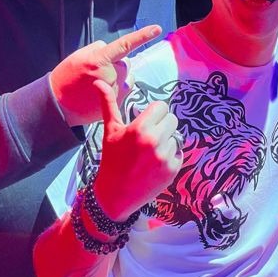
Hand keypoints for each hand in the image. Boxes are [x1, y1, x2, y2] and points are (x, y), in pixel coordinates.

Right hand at [49, 26, 161, 125]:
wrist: (57, 104)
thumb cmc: (67, 77)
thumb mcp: (79, 55)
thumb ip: (99, 49)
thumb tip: (115, 50)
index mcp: (99, 60)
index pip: (125, 45)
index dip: (142, 36)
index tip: (157, 29)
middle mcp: (109, 75)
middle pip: (125, 63)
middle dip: (117, 65)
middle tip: (97, 73)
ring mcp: (114, 90)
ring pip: (126, 77)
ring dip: (118, 78)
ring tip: (98, 85)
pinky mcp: (116, 103)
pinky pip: (124, 89)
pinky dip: (116, 89)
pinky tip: (100, 94)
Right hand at [92, 79, 182, 219]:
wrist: (114, 196)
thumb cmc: (112, 159)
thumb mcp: (110, 130)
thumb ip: (108, 103)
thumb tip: (98, 81)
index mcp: (139, 128)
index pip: (162, 107)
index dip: (154, 114)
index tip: (146, 122)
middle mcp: (154, 141)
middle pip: (172, 119)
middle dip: (162, 126)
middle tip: (149, 137)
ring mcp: (165, 157)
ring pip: (176, 136)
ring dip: (166, 141)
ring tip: (150, 152)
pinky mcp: (172, 170)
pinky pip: (179, 153)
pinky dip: (170, 157)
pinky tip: (155, 164)